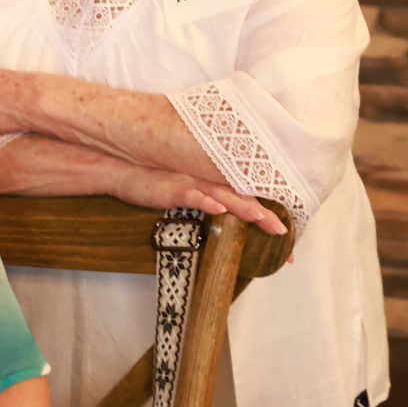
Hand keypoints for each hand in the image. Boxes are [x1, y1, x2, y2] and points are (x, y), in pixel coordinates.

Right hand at [106, 162, 285, 234]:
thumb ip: (206, 197)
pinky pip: (191, 195)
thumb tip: (226, 212)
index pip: (245, 197)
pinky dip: (205, 201)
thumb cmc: (153, 182)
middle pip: (242, 197)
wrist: (122, 170)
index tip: (285, 236)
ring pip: (222, 194)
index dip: (267, 214)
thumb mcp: (184, 190)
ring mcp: (190, 184)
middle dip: (265, 216)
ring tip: (262, 217)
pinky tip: (218, 208)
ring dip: (243, 206)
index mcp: (212, 183)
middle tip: (285, 233)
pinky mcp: (172, 188)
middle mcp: (206, 181)